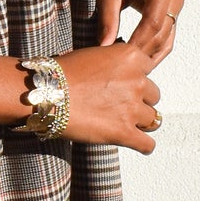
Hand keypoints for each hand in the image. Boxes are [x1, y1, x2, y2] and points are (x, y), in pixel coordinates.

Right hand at [57, 35, 161, 152]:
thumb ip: (116, 64)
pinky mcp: (124, 133)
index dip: (136, 78)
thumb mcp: (95, 55)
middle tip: (118, 106)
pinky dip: (143, 145)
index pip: (149, 70)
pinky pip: (147, 144)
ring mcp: (132, 108)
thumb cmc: (62, 74)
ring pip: (153, 120)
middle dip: (139, 101)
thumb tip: (122, 76)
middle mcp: (137, 81)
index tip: (122, 85)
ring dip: (140, 123)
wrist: (45, 94)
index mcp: (132, 58)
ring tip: (122, 123)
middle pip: (154, 96)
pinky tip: (134, 142)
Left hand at [92, 0, 186, 62]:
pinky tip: (136, 60)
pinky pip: (166, 32)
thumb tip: (105, 50)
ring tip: (130, 70)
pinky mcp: (174, 6)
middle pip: (163, 31)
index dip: (138, 43)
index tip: (121, 61)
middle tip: (124, 70)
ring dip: (150, 53)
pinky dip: (153, 46)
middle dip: (144, 51)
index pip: (153, 22)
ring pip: (167, 35)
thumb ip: (107, 20)